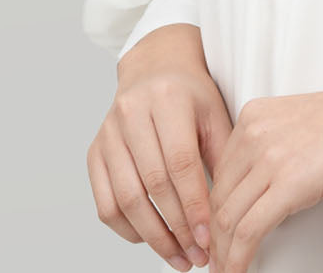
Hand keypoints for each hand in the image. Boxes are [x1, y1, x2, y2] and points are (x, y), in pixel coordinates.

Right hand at [86, 24, 233, 270]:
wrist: (155, 68)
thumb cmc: (191, 95)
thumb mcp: (215, 114)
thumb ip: (223, 157)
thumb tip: (227, 213)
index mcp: (168, 98)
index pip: (180, 163)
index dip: (194, 205)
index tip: (209, 237)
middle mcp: (132, 113)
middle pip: (153, 184)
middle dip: (177, 228)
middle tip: (197, 256)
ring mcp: (108, 134)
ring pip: (126, 199)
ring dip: (153, 237)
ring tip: (178, 257)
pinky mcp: (94, 152)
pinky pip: (105, 203)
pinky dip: (127, 229)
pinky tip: (151, 238)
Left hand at [207, 69, 322, 272]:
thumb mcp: (304, 126)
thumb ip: (275, 148)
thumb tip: (262, 190)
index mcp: (257, 115)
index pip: (219, 174)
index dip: (213, 212)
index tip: (216, 236)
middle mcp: (256, 131)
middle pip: (218, 198)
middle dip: (214, 238)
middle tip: (218, 262)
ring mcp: (271, 155)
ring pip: (227, 219)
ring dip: (223, 254)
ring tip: (227, 272)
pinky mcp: (291, 183)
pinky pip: (249, 232)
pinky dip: (239, 260)